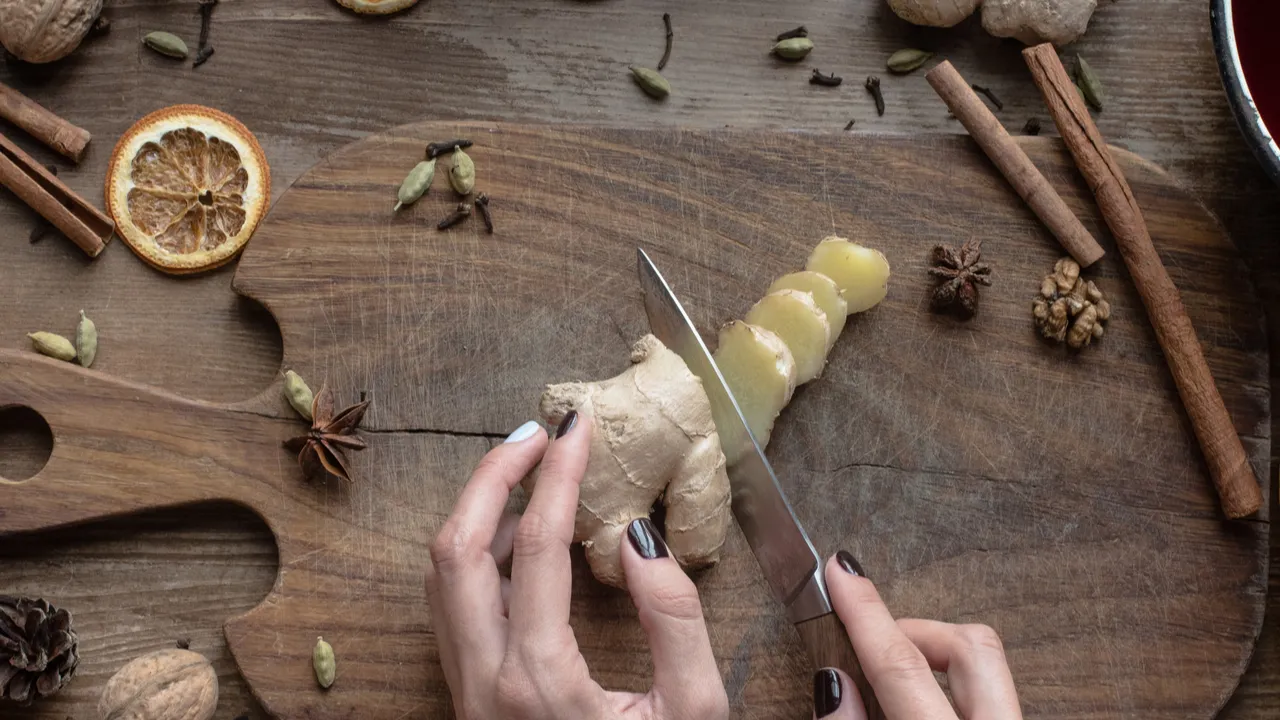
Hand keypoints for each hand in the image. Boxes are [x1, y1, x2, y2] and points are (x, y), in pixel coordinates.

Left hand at [425, 412, 729, 719]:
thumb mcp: (694, 712)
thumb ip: (674, 619)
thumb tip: (637, 535)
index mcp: (538, 679)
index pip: (538, 545)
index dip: (558, 475)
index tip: (579, 428)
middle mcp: (483, 680)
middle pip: (454, 548)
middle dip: (491, 476)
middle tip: (537, 434)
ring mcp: (465, 691)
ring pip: (441, 576)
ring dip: (479, 513)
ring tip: (530, 477)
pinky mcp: (465, 698)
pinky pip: (452, 607)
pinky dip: (477, 556)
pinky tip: (521, 544)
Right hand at [813, 552, 1021, 719]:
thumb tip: (835, 684)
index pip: (903, 665)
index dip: (865, 615)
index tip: (840, 573)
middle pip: (970, 644)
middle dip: (911, 629)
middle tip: (867, 640)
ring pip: (985, 664)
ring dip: (931, 658)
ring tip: (889, 682)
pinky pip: (987, 694)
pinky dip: (947, 689)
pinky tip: (918, 707)